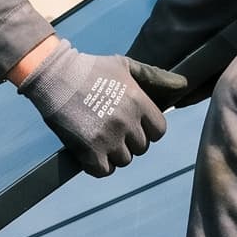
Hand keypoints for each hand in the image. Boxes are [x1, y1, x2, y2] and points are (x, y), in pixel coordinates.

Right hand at [18, 41, 182, 176]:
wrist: (53, 76)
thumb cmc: (90, 68)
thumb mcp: (124, 65)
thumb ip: (154, 75)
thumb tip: (183, 84)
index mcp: (139, 102)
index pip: (159, 131)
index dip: (148, 130)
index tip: (135, 125)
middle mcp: (127, 122)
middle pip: (141, 147)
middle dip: (130, 141)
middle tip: (113, 129)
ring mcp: (108, 138)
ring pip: (124, 160)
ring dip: (114, 153)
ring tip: (101, 138)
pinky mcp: (89, 151)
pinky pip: (104, 170)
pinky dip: (99, 165)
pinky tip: (92, 152)